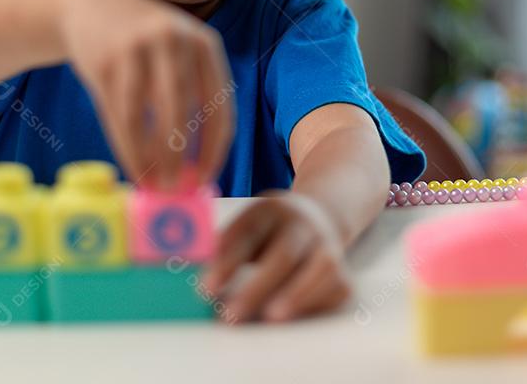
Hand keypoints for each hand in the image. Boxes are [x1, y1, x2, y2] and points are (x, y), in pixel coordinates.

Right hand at [58, 0, 233, 187]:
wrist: (88, 8)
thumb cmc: (145, 44)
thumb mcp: (178, 52)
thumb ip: (192, 94)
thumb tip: (198, 162)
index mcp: (204, 43)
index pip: (219, 104)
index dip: (214, 146)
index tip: (205, 178)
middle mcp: (173, 40)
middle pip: (181, 110)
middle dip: (179, 156)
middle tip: (176, 189)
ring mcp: (135, 48)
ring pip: (145, 117)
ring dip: (150, 157)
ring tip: (153, 185)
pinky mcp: (103, 61)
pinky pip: (118, 115)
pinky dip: (127, 147)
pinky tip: (133, 167)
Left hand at [202, 192, 351, 322]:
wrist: (319, 213)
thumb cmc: (270, 228)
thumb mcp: (247, 224)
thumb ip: (223, 245)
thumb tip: (184, 268)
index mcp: (271, 209)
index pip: (248, 233)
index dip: (227, 261)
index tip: (206, 288)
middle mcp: (303, 224)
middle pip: (284, 254)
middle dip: (258, 287)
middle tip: (232, 314)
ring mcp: (327, 244)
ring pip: (320, 268)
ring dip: (297, 294)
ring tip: (271, 317)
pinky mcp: (342, 268)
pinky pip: (337, 286)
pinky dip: (318, 302)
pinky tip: (295, 315)